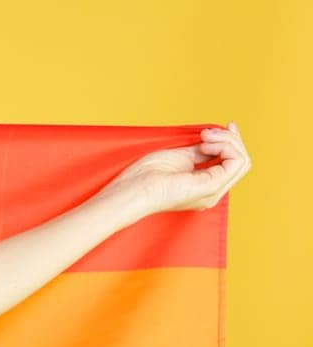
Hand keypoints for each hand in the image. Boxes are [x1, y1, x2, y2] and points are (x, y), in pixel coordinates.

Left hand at [97, 122, 251, 216]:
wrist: (133, 189)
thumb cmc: (146, 176)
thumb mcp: (181, 157)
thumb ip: (201, 151)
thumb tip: (217, 139)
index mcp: (204, 187)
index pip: (232, 163)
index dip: (232, 141)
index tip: (225, 125)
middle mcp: (212, 192)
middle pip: (241, 161)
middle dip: (231, 139)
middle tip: (207, 132)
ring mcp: (212, 192)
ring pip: (242, 160)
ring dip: (227, 140)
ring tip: (204, 137)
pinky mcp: (211, 187)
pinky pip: (236, 161)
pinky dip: (225, 146)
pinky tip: (206, 143)